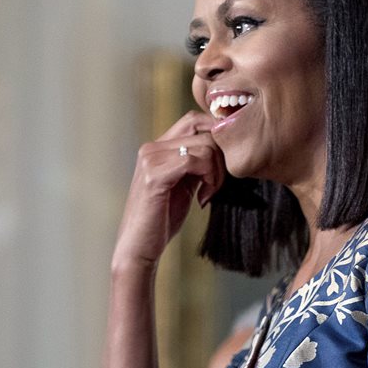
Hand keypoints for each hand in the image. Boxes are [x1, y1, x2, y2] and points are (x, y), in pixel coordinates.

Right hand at [111, 111, 225, 268]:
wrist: (140, 247)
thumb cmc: (163, 218)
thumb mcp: (185, 183)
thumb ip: (199, 163)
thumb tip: (228, 147)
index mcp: (158, 147)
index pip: (196, 120)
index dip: (219, 136)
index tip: (226, 164)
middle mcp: (151, 147)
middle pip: (205, 130)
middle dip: (222, 156)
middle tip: (216, 184)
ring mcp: (151, 159)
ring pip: (206, 146)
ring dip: (217, 172)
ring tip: (208, 193)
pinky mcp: (154, 175)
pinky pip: (195, 161)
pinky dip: (209, 179)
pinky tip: (202, 198)